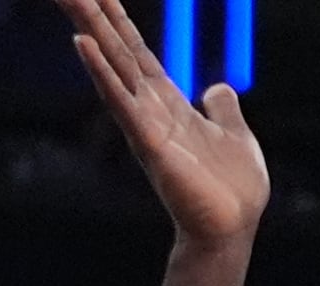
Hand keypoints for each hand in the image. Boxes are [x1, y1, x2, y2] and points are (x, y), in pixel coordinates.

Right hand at [55, 0, 268, 248]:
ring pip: (113, 67)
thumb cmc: (233, 190)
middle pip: (117, 52)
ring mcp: (146, 124)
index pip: (137, 53)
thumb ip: (223, 108)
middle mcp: (150, 109)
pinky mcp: (149, 142)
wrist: (232, 230)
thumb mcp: (236, 134)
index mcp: (169, 104)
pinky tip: (83, 45)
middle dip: (94, 17)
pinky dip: (102, 72)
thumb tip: (217, 88)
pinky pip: (121, 100)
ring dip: (91, 32)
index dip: (120, 21)